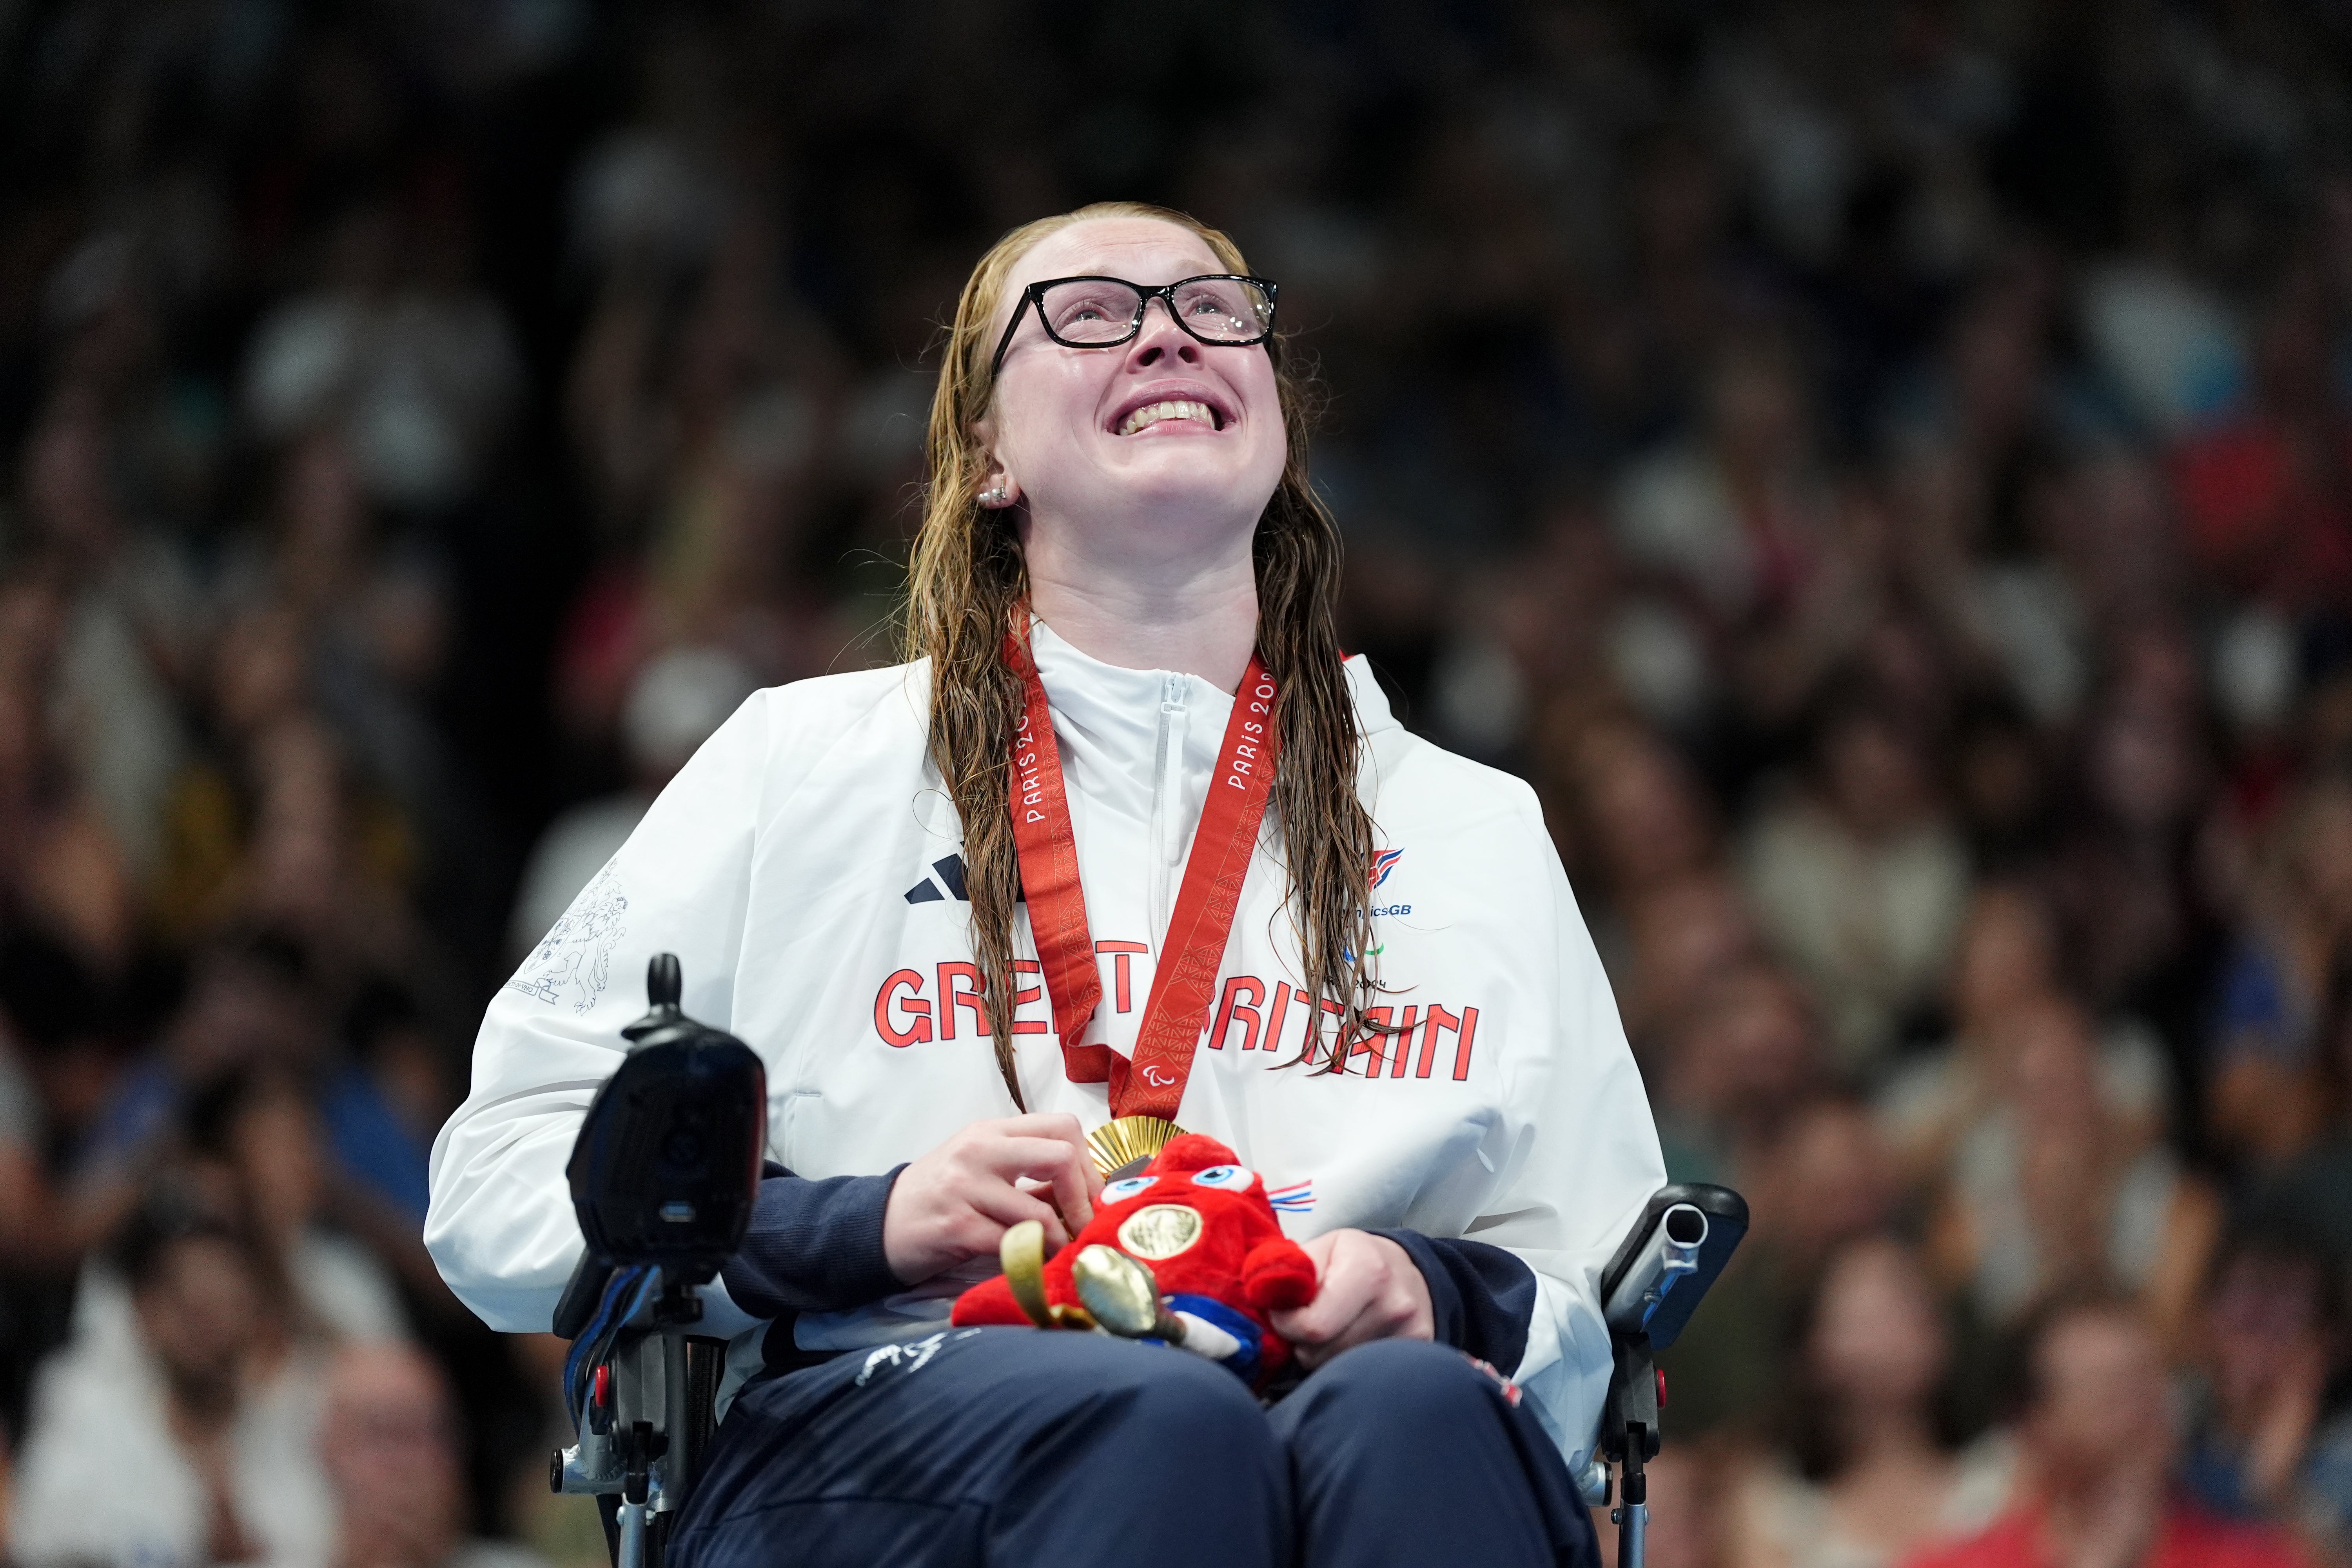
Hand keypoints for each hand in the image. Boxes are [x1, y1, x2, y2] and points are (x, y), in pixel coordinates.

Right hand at [882, 1114, 1100, 1284]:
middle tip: (1085, 1226)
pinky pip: (1011, 1244)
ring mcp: (966, 1187)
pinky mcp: (957, 1227)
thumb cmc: (940, 1196)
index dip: (1089, 1163)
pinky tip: (1031, 1264)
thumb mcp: (982, 1169)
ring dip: (1060, 1240)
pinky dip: (1031, 1259)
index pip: (1062, 1126)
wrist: (880, 1223)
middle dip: (1084, 1198)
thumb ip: (1029, 1173)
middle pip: (1060, 1156)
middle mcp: (980, 1150)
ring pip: (1040, 1211)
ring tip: (1061, 1253)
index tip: (1093, 1195)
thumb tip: (1088, 1194)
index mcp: (992, 1131)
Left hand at [1267, 1229, 1433, 1368]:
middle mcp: (1394, 1305)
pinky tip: (1348, 1342)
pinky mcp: (1416, 1356)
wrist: (1406, 1271)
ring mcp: (1409, 1335)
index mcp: (1367, 1270)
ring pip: (1336, 1369)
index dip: (1286, 1324)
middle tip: (1308, 1322)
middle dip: (1302, 1342)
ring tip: (1331, 1330)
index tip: (1284, 1313)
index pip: (1312, 1327)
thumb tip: (1259, 1295)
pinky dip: (1343, 1364)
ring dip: (1321, 1355)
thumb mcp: (1319, 1248)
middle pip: (1320, 1353)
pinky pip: (1360, 1377)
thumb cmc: (1352, 1258)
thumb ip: (1286, 1269)